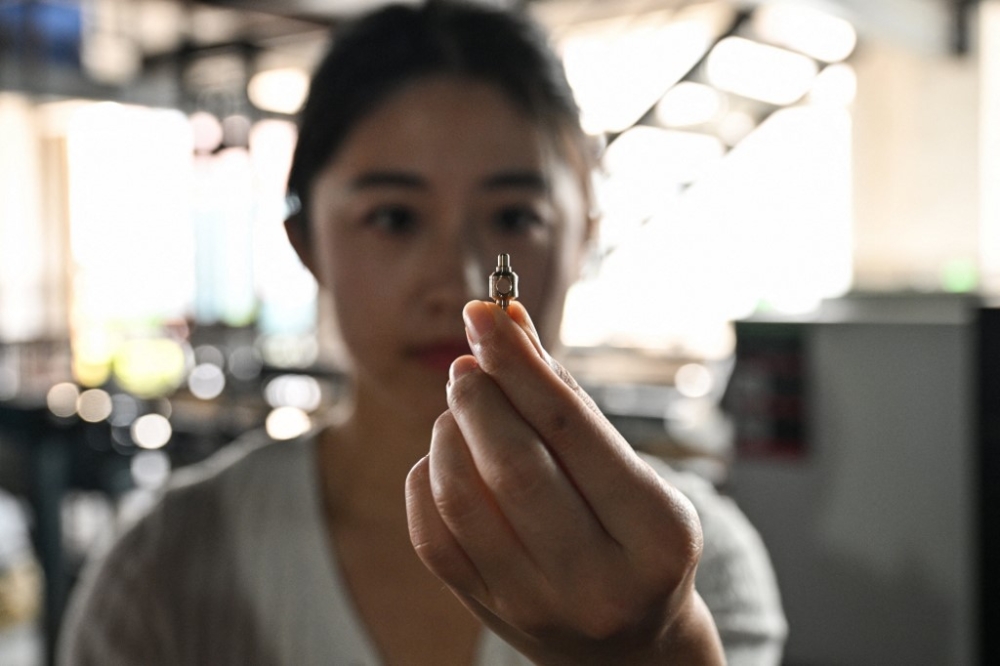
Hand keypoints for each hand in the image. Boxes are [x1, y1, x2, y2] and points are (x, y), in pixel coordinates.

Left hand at [405, 301, 724, 664]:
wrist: (626, 648)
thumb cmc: (631, 539)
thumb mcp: (626, 471)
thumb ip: (567, 400)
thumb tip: (508, 319)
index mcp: (655, 533)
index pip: (572, 429)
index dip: (520, 363)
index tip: (484, 315)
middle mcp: (598, 579)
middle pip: (513, 465)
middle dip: (478, 396)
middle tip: (467, 363)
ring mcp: (538, 604)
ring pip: (462, 499)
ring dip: (448, 434)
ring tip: (462, 411)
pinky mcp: (489, 614)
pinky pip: (433, 534)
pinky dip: (427, 479)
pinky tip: (446, 460)